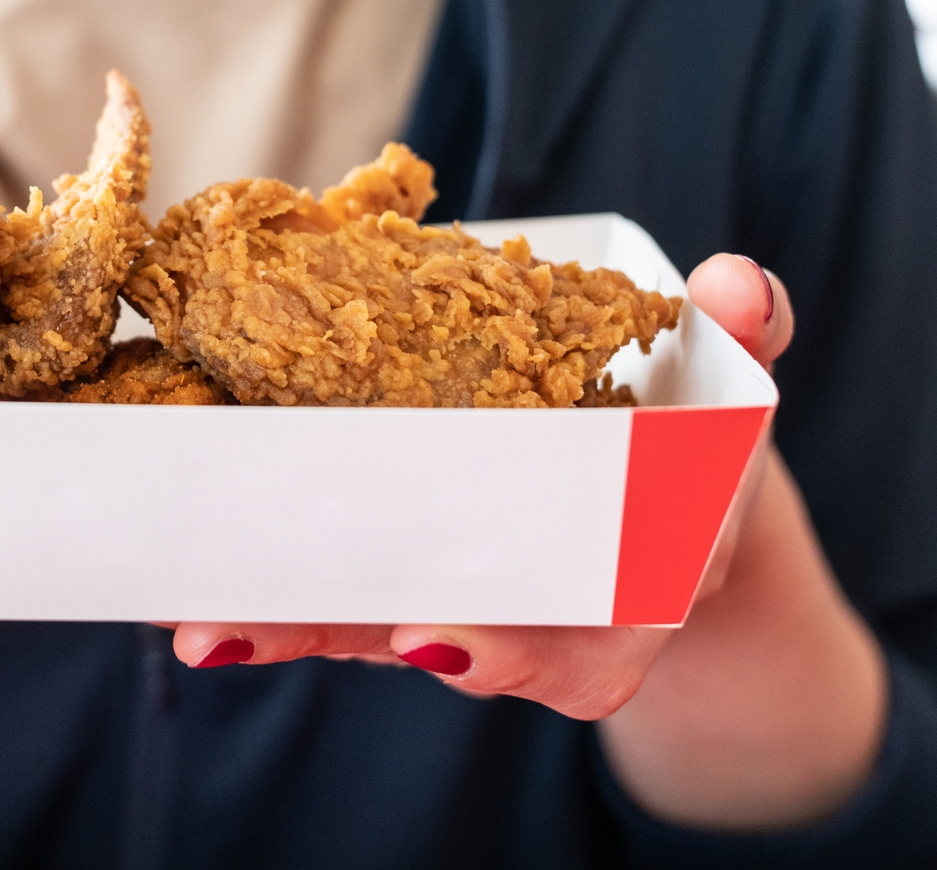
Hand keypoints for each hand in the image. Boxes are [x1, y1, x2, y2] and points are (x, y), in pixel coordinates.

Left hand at [166, 252, 793, 709]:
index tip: (440, 641)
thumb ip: (745, 335)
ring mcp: (478, 607)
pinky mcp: (412, 583)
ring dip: (294, 630)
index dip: (516, 651)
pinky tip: (191, 604)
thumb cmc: (697, 434)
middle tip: (256, 628)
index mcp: (644, 586)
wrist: (676, 490)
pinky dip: (276, 606)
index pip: (589, 641)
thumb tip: (739, 285)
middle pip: (458, 650)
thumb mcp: (734, 384)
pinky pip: (345, 605)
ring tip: (203, 623)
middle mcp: (556, 622)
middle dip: (367, 639)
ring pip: (382, 633)